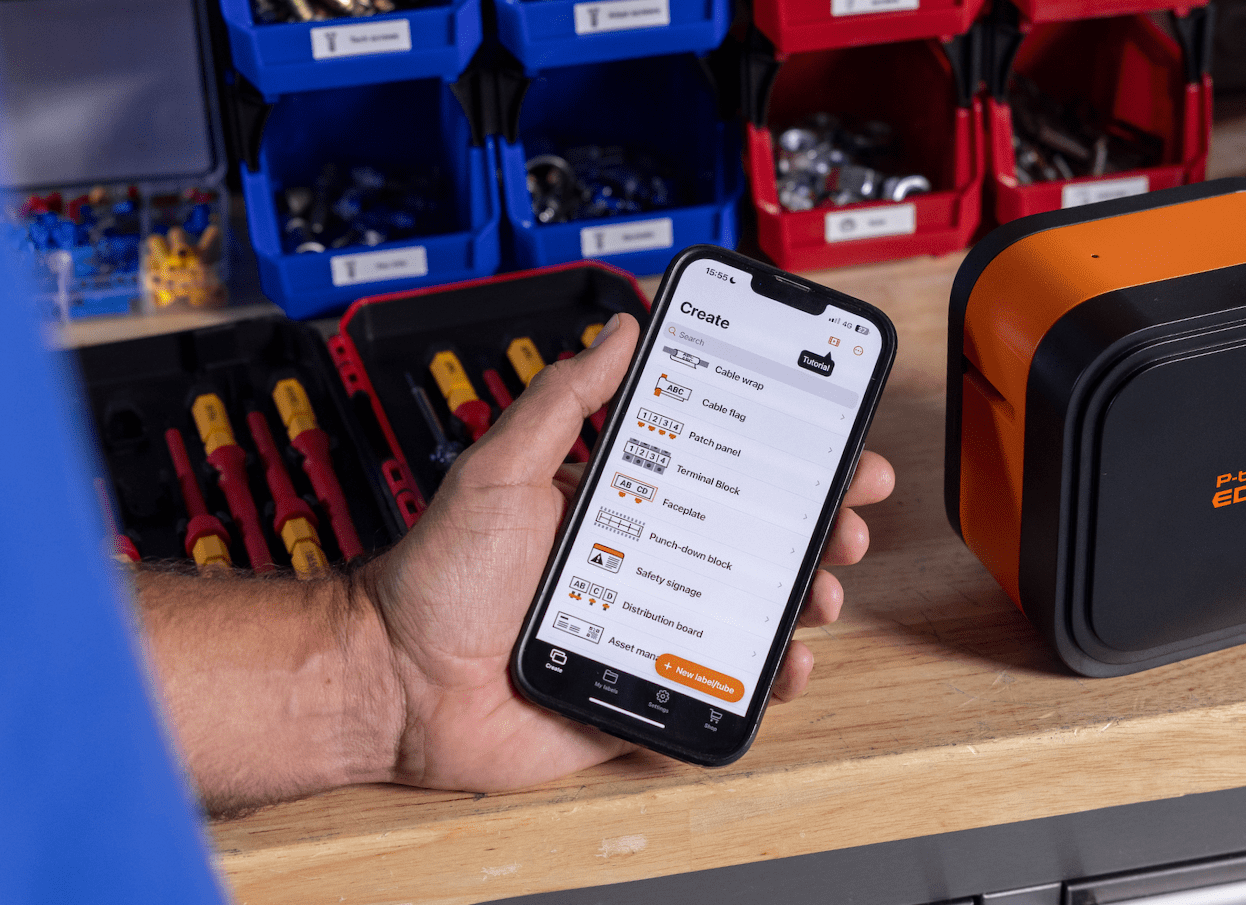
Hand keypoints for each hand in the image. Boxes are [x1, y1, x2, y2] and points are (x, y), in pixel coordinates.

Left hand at [362, 312, 894, 791]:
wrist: (395, 686)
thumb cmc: (436, 580)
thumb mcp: (500, 469)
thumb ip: (562, 402)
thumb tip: (616, 327)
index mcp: (618, 509)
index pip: (718, 476)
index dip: (782, 463)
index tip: (832, 445)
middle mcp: (641, 568)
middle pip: (752, 545)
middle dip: (816, 530)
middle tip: (849, 521)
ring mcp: (648, 633)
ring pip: (749, 615)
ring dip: (803, 600)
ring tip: (823, 593)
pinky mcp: (644, 696)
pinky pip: (720, 691)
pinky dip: (767, 681)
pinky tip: (788, 664)